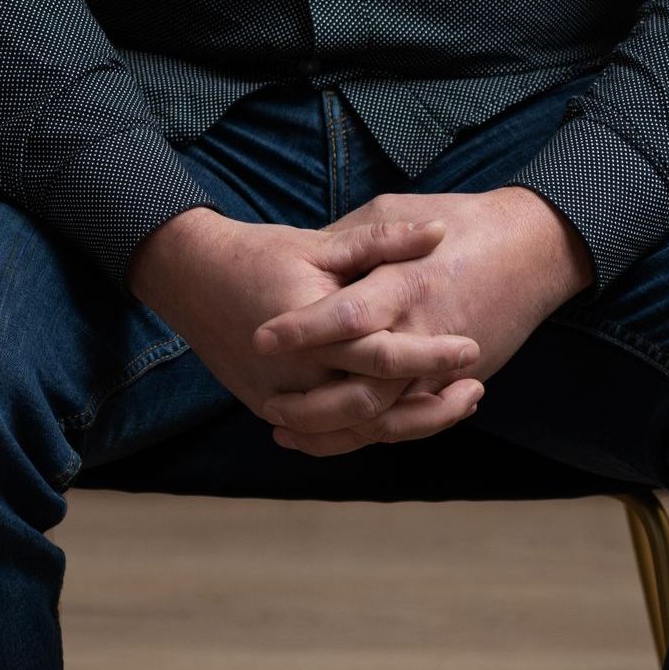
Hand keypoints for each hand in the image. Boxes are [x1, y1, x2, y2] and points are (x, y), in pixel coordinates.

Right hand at [124, 205, 485, 442]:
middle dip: (430, 399)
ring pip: (356, 431)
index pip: (382, 354)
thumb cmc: (262, 254)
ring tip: (453, 404)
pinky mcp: (274, 410)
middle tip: (475, 381)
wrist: (193, 279)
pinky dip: (370, 432)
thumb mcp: (322, 244)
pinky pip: (330, 436)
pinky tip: (405, 417)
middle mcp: (296, 375)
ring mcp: (281, 400)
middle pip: (374, 405)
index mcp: (311, 329)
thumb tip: (439, 232)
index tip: (472, 346)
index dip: (430, 353)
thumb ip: (382, 241)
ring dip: (408, 424)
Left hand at [252, 187, 595, 457]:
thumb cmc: (458, 222)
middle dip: (310, 404)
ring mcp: (442, 366)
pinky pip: (408, 421)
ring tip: (286, 429)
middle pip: (361, 387)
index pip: (346, 315)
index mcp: (405, 283)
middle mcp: (423, 331)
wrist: (532, 249)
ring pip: (383, 418)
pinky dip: (370, 433)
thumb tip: (302, 261)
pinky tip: (334, 432)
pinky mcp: (455, 383)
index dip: (303, 330)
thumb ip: (349, 242)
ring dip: (332, 430)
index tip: (261, 338)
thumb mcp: (395, 212)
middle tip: (267, 402)